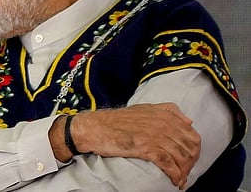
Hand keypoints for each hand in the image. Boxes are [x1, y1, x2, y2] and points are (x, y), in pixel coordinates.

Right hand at [66, 103, 199, 189]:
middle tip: (185, 172)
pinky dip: (175, 175)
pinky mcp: (146, 147)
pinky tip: (175, 181)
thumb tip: (189, 121)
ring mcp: (155, 135)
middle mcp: (163, 124)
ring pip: (181, 158)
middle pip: (190, 149)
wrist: (96, 127)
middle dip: (191, 164)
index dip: (194, 151)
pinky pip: (169, 164)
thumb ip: (168, 110)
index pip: (193, 136)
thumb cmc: (117, 119)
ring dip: (184, 172)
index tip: (189, 160)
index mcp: (165, 115)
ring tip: (180, 179)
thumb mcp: (145, 108)